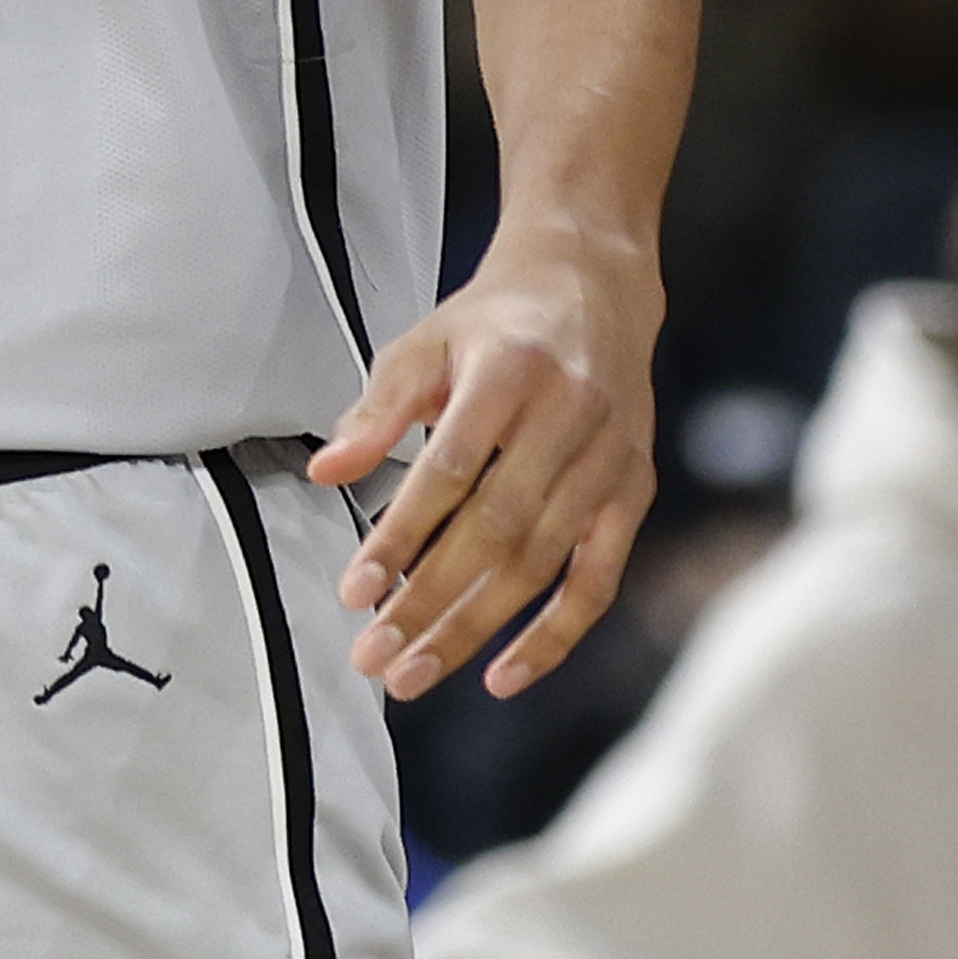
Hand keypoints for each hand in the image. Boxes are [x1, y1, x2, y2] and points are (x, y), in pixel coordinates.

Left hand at [307, 218, 657, 699]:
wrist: (590, 284)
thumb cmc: (495, 321)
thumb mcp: (424, 342)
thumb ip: (376, 409)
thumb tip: (325, 472)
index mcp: (509, 373)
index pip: (449, 471)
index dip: (402, 537)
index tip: (356, 591)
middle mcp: (569, 419)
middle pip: (497, 531)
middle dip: (432, 602)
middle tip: (375, 657)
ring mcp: (609, 461)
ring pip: (541, 563)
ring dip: (476, 628)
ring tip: (415, 671)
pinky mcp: (633, 492)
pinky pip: (597, 579)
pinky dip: (554, 635)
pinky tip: (502, 674)